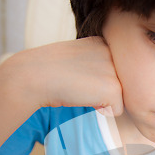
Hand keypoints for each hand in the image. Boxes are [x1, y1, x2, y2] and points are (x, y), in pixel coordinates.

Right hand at [0, 37, 123, 146]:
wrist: (34, 75)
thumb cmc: (51, 70)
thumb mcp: (79, 56)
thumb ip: (98, 63)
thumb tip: (109, 82)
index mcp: (104, 42)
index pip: (114, 72)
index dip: (96, 81)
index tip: (78, 75)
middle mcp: (114, 53)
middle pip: (120, 85)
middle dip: (102, 90)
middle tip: (79, 83)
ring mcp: (115, 70)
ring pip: (120, 97)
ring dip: (102, 100)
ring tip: (81, 89)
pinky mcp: (114, 88)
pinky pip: (117, 111)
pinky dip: (101, 111)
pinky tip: (83, 97)